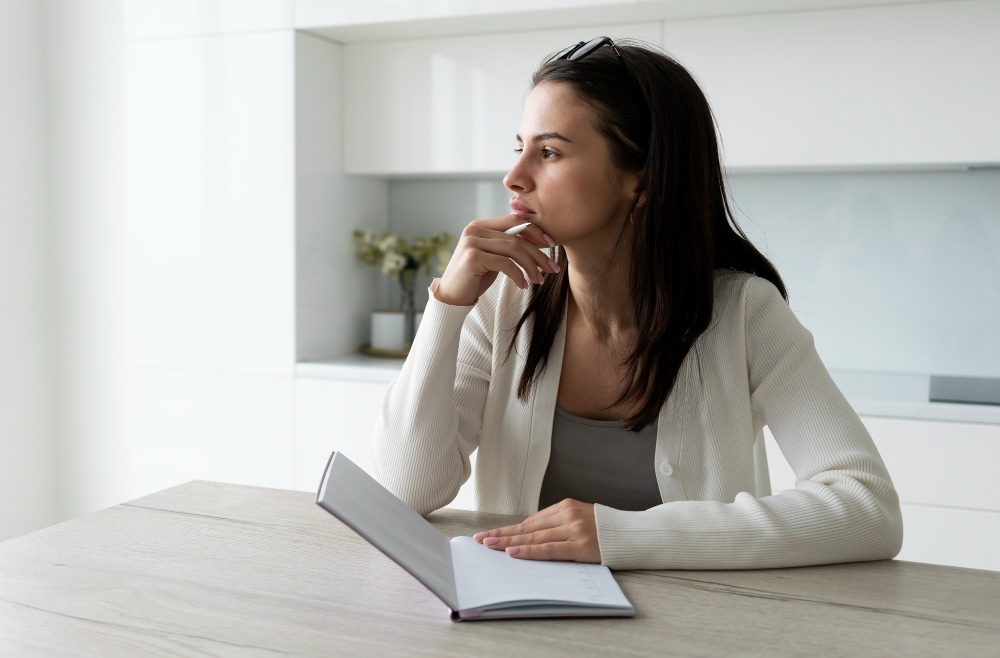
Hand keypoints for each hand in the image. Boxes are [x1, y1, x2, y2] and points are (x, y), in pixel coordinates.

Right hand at [433, 216, 558, 306]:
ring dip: (531, 266)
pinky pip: (505, 263)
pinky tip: (523, 285)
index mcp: (480, 225)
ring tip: (539, 280)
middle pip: (517, 237)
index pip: (514, 220)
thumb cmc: (475, 277)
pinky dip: (518, 275)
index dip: (536, 231)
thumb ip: (507, 245)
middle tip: (552, 268)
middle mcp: (474, 229)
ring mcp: (472, 242)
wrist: (451, 296)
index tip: (552, 245)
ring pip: (513, 249)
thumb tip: (539, 240)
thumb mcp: (493, 257)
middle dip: (539, 253)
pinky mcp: (472, 257)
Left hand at [472, 499, 599, 562]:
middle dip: (502, 535)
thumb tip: (528, 534)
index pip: (530, 521)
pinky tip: (514, 553)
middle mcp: (567, 516)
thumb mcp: (578, 518)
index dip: (508, 529)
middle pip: (528, 528)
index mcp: (565, 507)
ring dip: (509, 543)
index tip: (489, 534)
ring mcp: (573, 530)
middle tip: (480, 540)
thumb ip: (556, 524)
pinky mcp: (580, 546)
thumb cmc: (604, 529)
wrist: (632, 534)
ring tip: (490, 546)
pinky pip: (549, 550)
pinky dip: (530, 552)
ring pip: (534, 538)